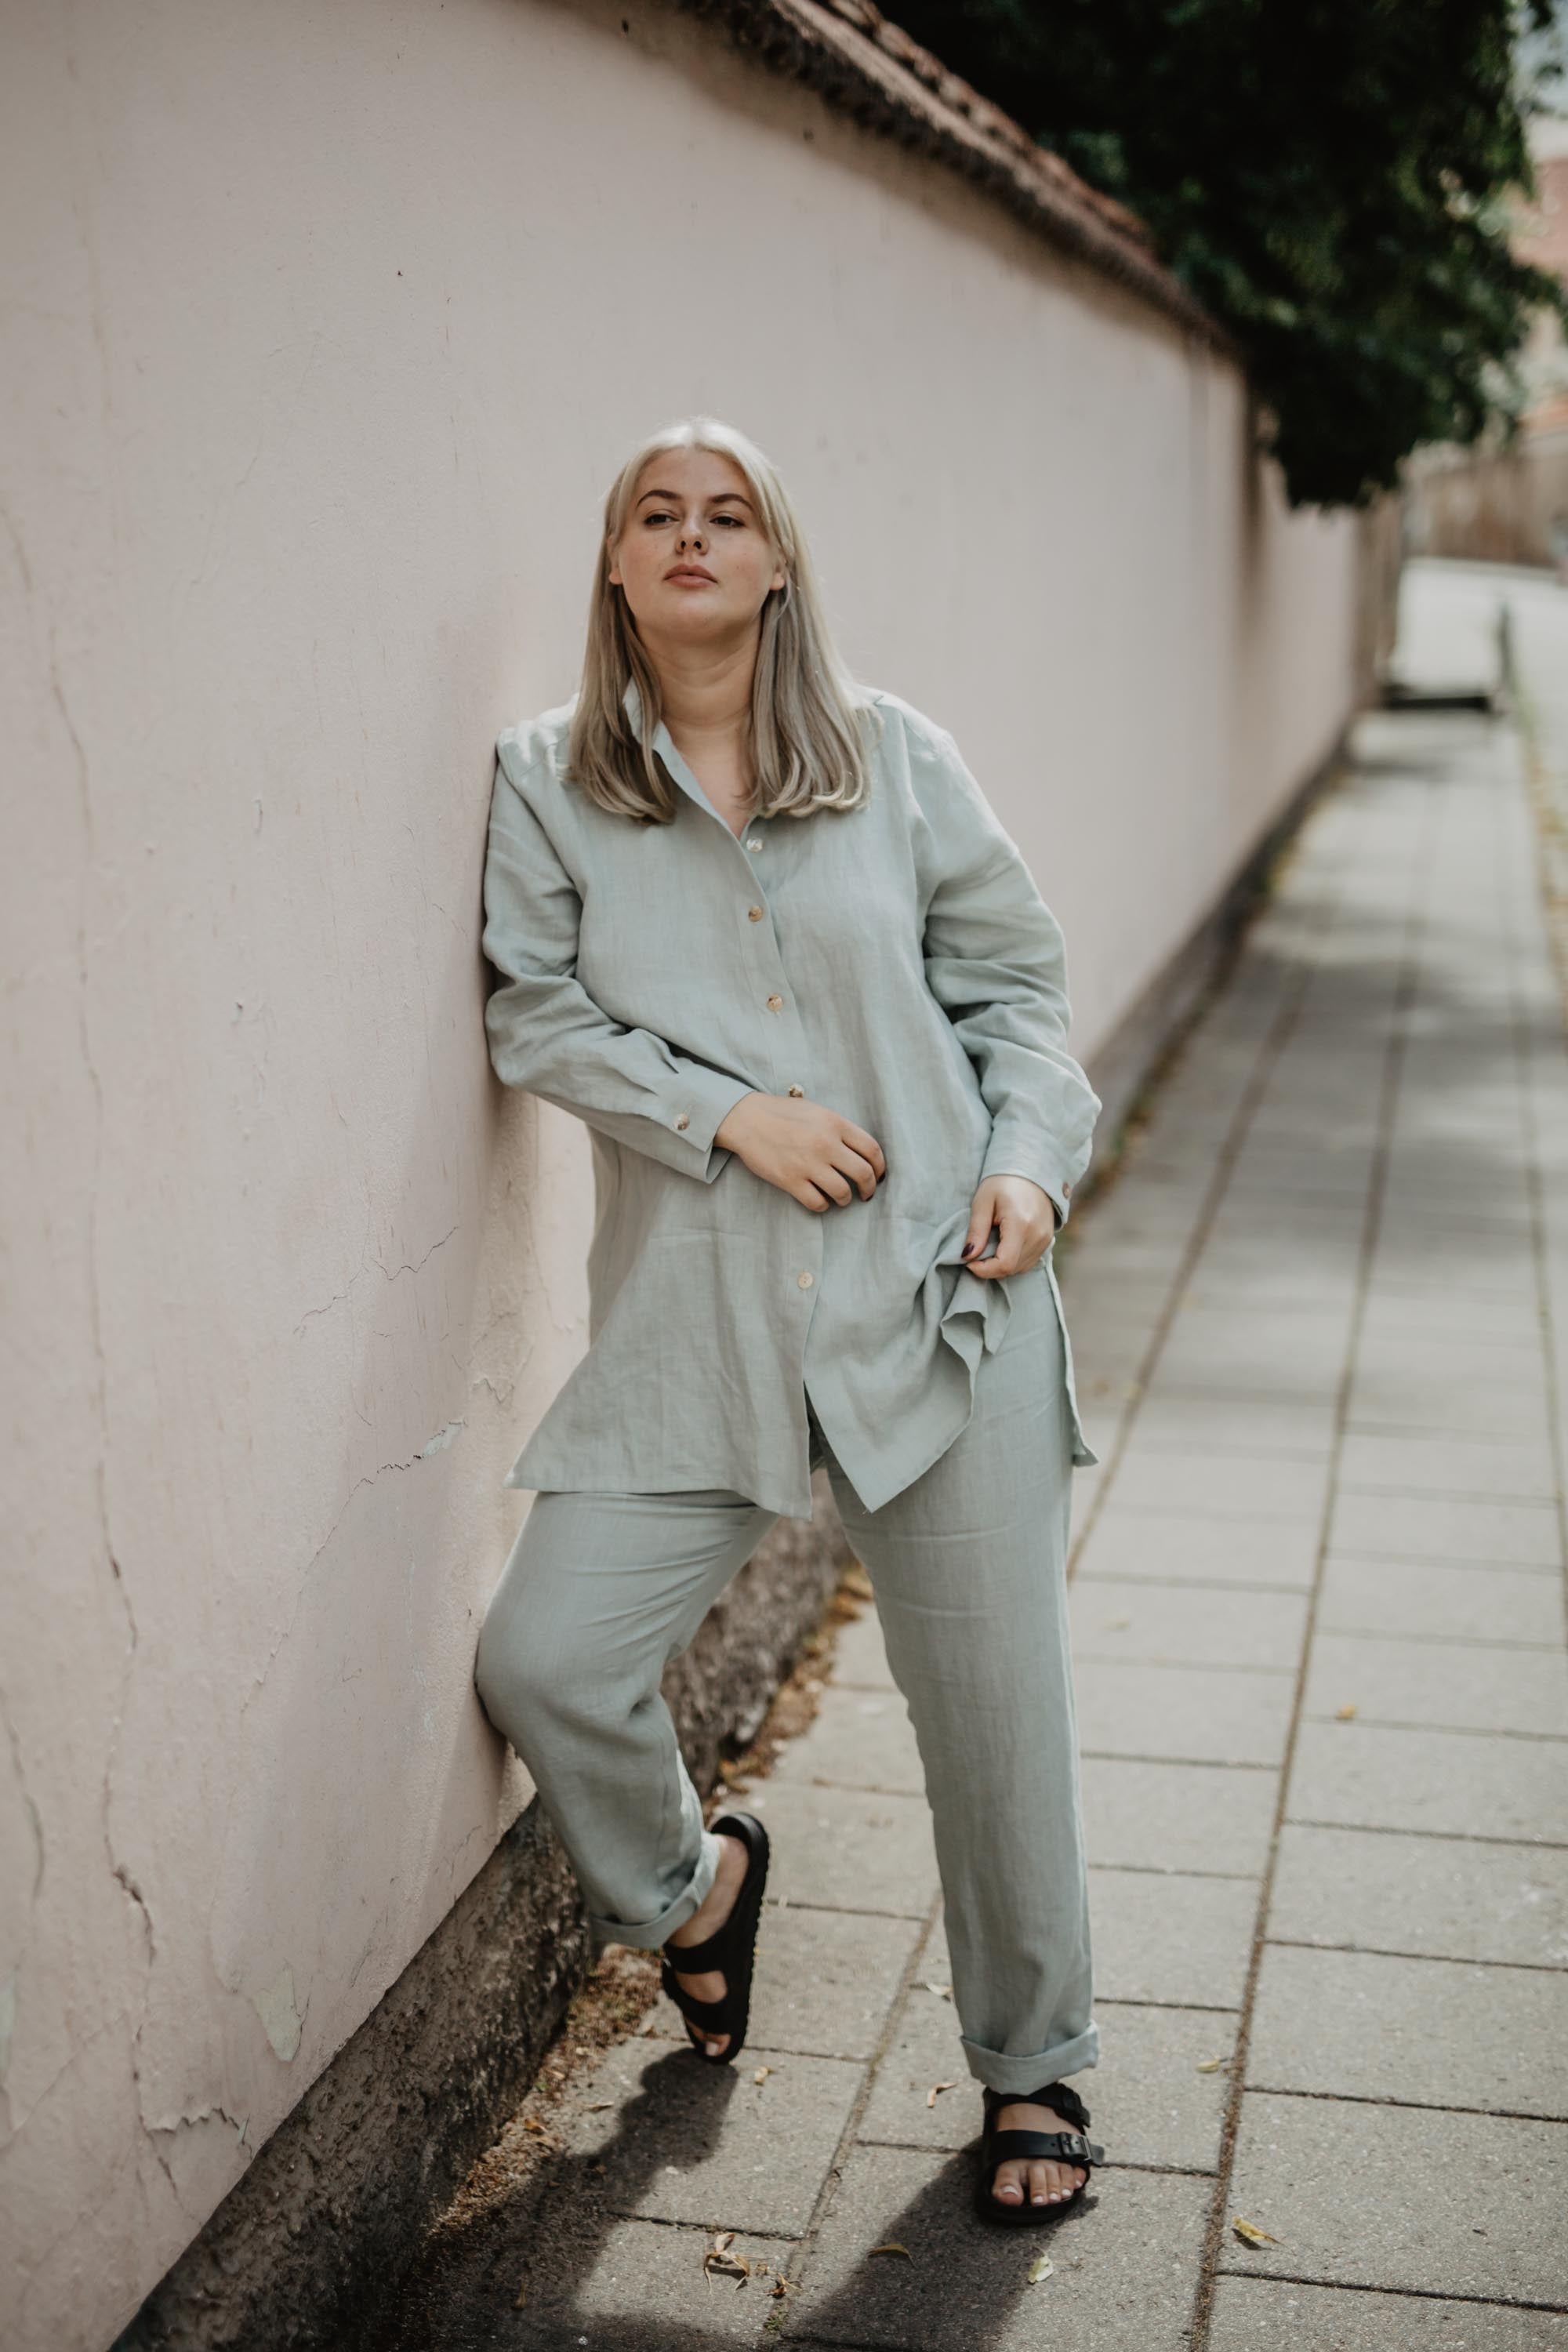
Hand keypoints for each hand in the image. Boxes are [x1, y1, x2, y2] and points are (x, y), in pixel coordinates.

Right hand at [716, 1091, 885, 1212]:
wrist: (746, 1119)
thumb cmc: (782, 1114)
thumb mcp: (817, 1111)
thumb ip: (839, 1129)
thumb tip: (860, 1152)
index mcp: (835, 1123)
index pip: (872, 1149)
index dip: (881, 1166)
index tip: (879, 1175)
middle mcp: (825, 1144)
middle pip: (863, 1174)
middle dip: (869, 1188)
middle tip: (866, 1194)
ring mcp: (808, 1163)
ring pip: (842, 1192)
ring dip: (845, 1199)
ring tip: (841, 1198)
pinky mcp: (790, 1180)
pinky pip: (817, 1202)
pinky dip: (822, 1205)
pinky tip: (819, 1199)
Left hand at [959, 1174, 1058, 1276]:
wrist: (1032, 1171)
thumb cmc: (1003, 1182)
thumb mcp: (983, 1201)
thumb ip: (976, 1231)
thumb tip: (967, 1256)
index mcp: (1021, 1224)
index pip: (1004, 1264)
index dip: (984, 1270)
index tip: (968, 1262)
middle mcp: (1037, 1236)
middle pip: (1011, 1269)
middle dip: (989, 1268)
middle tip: (975, 1255)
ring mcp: (1045, 1239)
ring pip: (1020, 1268)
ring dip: (1001, 1266)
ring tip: (988, 1248)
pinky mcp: (1047, 1240)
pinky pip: (1028, 1262)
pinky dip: (1013, 1261)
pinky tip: (1003, 1247)